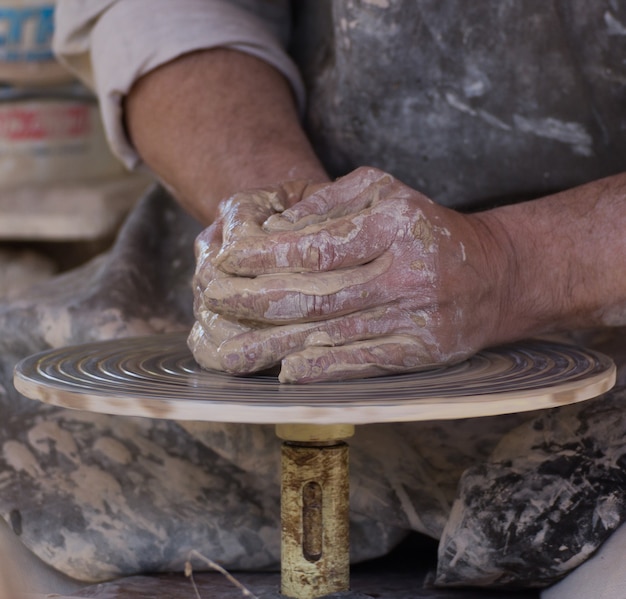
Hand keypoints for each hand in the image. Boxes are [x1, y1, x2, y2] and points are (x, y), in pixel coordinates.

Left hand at [197, 167, 512, 382]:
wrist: (493, 275)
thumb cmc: (427, 227)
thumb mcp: (386, 192)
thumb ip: (330, 200)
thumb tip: (274, 225)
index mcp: (395, 224)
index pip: (316, 244)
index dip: (265, 255)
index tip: (226, 260)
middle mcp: (407, 272)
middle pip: (317, 292)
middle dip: (255, 299)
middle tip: (211, 300)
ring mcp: (416, 316)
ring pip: (333, 332)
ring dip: (275, 343)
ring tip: (229, 349)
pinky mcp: (423, 351)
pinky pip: (365, 363)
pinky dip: (324, 369)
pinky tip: (286, 371)